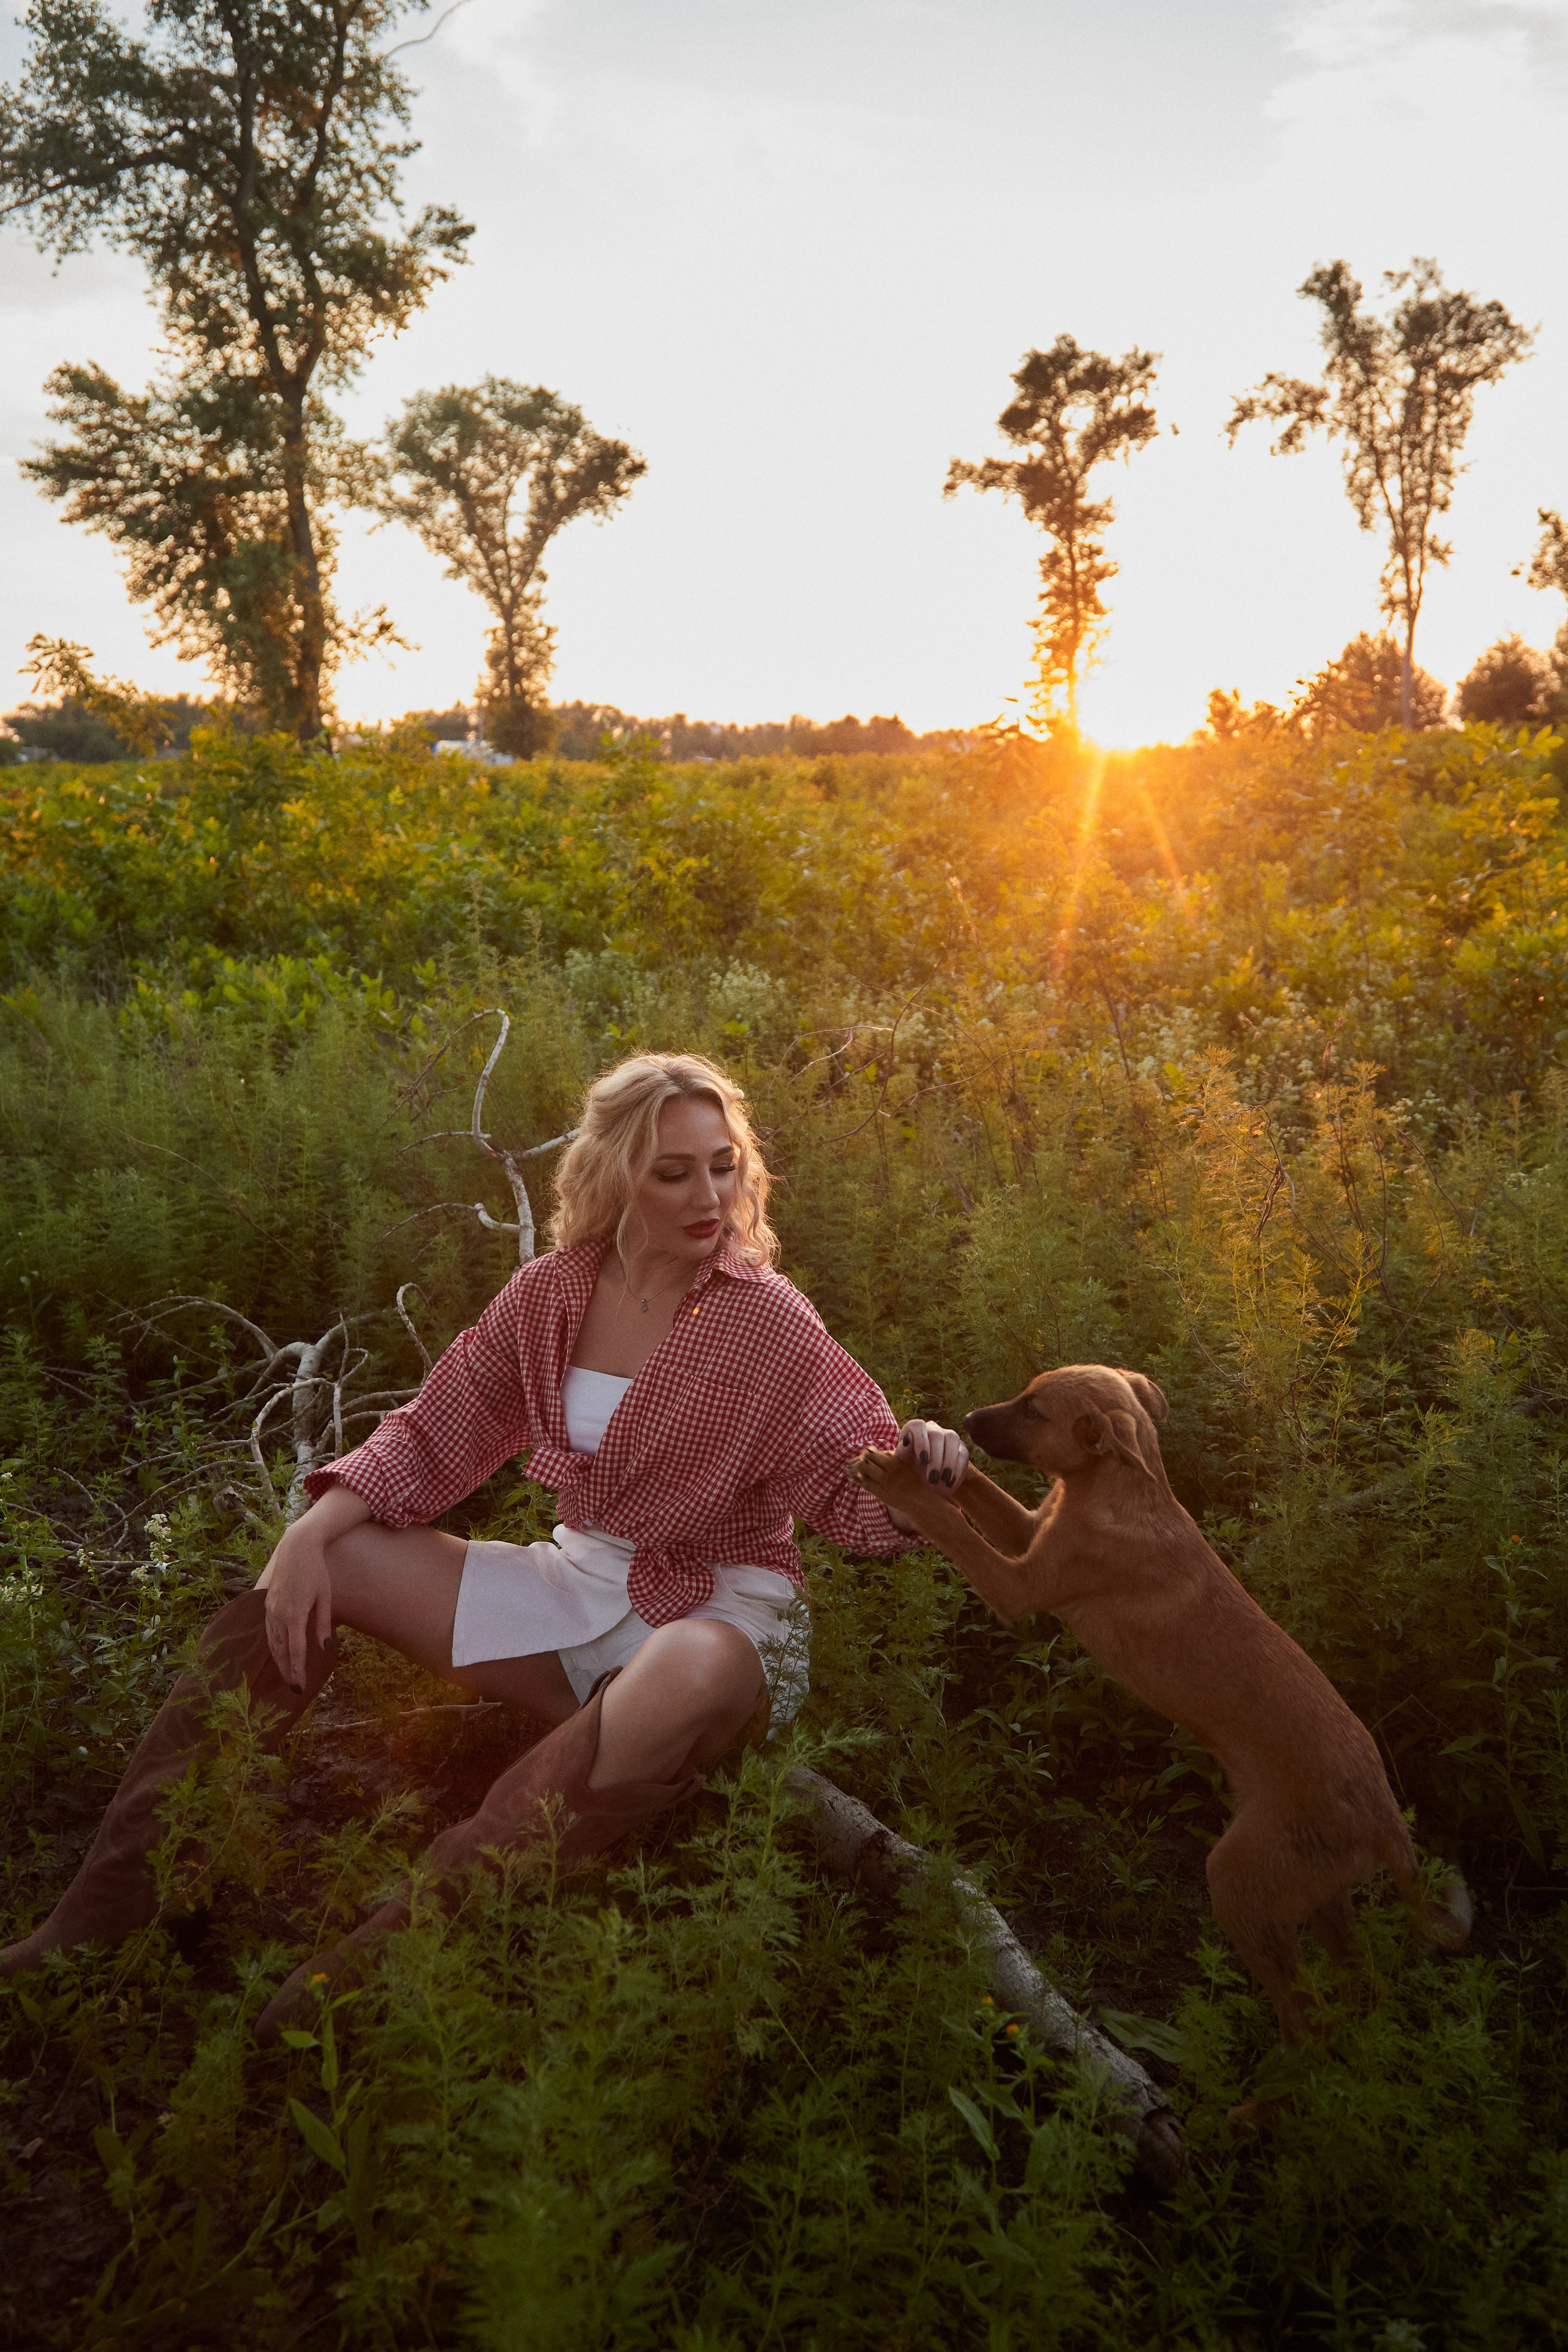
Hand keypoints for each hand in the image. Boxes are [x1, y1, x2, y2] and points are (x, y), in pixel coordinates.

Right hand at [259, 1524, 332, 1691]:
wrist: (296, 1548)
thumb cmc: (316, 1571)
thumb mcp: (325, 1597)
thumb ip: (323, 1624)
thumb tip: (325, 1648)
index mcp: (295, 1615)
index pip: (295, 1651)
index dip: (297, 1671)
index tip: (300, 1688)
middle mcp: (278, 1615)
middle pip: (281, 1651)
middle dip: (287, 1671)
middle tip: (294, 1689)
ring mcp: (270, 1609)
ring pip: (272, 1643)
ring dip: (278, 1661)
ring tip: (286, 1676)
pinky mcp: (266, 1604)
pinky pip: (268, 1631)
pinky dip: (272, 1646)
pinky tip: (277, 1653)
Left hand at [896, 1418, 969, 1490]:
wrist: (925, 1484)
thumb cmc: (910, 1470)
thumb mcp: (903, 1463)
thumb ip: (904, 1450)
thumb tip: (908, 1438)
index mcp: (915, 1429)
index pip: (918, 1426)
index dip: (921, 1441)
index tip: (923, 1460)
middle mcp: (932, 1429)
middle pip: (937, 1434)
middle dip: (936, 1458)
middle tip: (932, 1478)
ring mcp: (948, 1437)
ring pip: (952, 1440)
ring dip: (948, 1462)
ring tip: (942, 1480)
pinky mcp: (961, 1448)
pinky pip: (962, 1454)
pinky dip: (957, 1469)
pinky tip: (949, 1482)